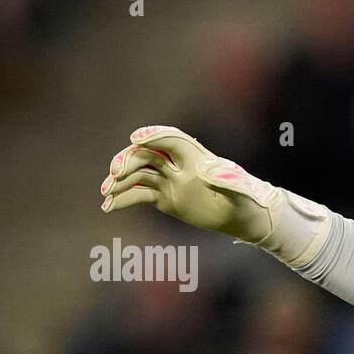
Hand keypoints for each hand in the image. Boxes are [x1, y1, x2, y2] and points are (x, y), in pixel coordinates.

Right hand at [100, 126, 327, 264]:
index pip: (171, 139)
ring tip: (105, 194)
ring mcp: (169, 181)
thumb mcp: (242, 192)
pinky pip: (139, 195)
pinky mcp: (164, 198)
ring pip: (139, 175)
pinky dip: (123, 199)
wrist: (245, 217)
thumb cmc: (248, 201)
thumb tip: (213, 173)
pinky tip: (108, 207)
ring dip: (120, 181)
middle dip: (129, 161)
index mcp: (196, 157)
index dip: (154, 136)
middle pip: (147, 155)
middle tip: (115, 174)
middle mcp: (178, 165)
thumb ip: (230, 182)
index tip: (136, 138)